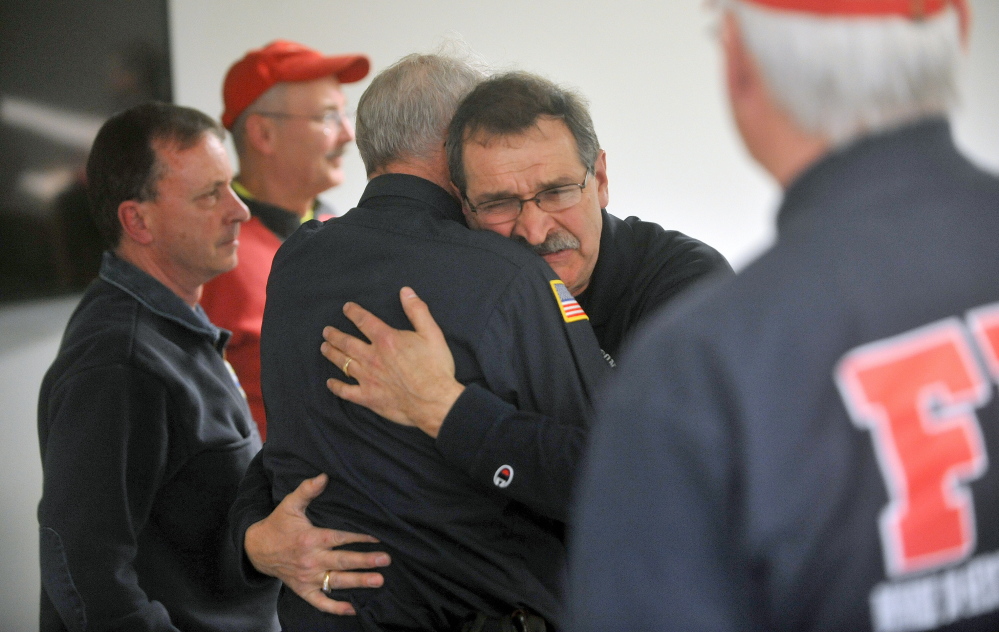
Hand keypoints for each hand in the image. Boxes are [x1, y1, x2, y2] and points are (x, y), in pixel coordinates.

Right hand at [244, 473, 390, 614]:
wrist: (256, 549)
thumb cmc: (277, 525)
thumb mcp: (290, 504)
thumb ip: (307, 490)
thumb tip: (324, 475)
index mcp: (310, 539)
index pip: (339, 538)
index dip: (359, 537)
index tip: (377, 537)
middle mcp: (311, 560)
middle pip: (342, 561)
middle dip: (366, 561)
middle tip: (386, 559)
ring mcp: (308, 578)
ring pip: (337, 581)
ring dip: (359, 582)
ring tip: (379, 580)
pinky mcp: (303, 590)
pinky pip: (321, 602)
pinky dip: (336, 608)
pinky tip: (353, 609)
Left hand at [321, 287, 464, 437]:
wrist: (435, 401)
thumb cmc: (435, 367)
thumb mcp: (432, 333)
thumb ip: (417, 311)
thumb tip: (406, 291)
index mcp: (386, 340)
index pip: (364, 321)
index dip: (353, 312)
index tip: (346, 308)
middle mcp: (372, 357)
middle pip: (346, 342)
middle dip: (334, 335)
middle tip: (326, 331)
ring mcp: (368, 378)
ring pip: (342, 363)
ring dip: (331, 354)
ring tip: (324, 348)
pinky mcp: (368, 397)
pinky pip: (346, 391)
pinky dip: (336, 387)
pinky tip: (330, 383)